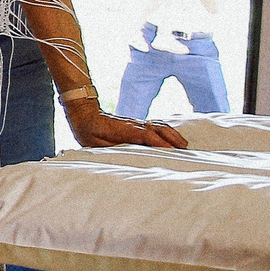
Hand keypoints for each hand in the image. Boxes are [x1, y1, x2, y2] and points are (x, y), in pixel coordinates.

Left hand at [68, 103, 191, 149]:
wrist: (84, 115)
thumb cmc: (88, 131)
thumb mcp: (95, 143)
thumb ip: (110, 148)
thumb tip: (123, 155)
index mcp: (124, 130)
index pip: (146, 135)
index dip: (159, 142)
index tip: (171, 151)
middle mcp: (134, 124)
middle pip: (158, 128)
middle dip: (172, 138)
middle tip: (185, 150)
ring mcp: (136, 122)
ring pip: (159, 126)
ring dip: (173, 134)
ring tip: (184, 145)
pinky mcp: (136, 123)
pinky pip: (155, 125)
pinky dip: (167, 130)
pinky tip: (173, 137)